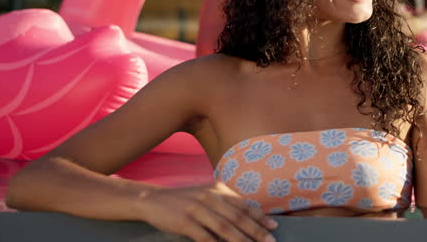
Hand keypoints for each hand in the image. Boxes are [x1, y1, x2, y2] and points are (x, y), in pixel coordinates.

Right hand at [138, 182, 276, 241]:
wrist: (152, 200)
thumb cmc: (183, 200)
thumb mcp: (205, 195)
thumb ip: (224, 202)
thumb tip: (246, 217)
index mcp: (217, 189)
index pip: (243, 204)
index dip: (259, 216)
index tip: (273, 226)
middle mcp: (209, 197)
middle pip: (237, 216)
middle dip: (255, 230)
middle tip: (269, 241)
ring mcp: (197, 209)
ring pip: (224, 227)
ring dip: (240, 240)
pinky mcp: (184, 222)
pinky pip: (204, 237)